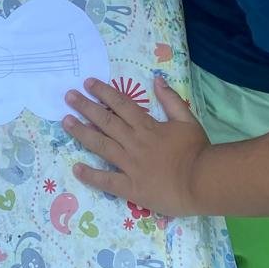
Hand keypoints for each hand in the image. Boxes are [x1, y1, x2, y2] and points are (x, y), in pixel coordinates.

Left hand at [64, 75, 208, 217]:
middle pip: (106, 121)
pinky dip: (91, 175)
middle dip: (86, 107)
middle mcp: (134, 142)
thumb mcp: (187, 119)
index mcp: (147, 126)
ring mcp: (130, 165)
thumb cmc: (197, 151)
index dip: (103, 93)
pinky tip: (76, 168)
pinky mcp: (132, 187)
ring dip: (82, 133)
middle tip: (68, 96)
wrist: (203, 181)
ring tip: (65, 122)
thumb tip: (157, 79)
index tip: (87, 83)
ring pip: (102, 145)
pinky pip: (108, 180)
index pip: (121, 105)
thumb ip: (171, 100)